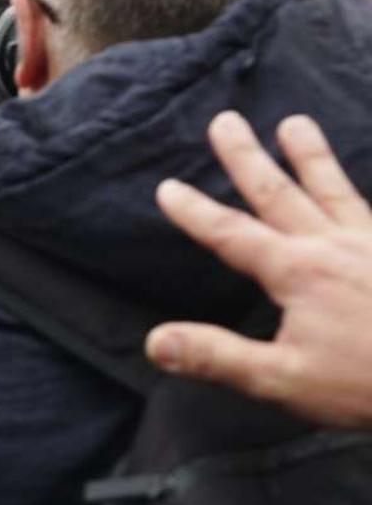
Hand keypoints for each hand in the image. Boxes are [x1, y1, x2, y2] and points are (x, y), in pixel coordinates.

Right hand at [147, 111, 371, 428]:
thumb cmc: (368, 382)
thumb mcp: (284, 379)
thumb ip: (219, 357)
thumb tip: (155, 341)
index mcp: (298, 272)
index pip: (232, 235)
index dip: (197, 212)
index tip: (168, 186)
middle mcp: (334, 245)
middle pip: (281, 193)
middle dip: (247, 158)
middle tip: (224, 121)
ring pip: (336, 190)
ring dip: (312, 156)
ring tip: (294, 122)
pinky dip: (368, 195)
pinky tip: (366, 192)